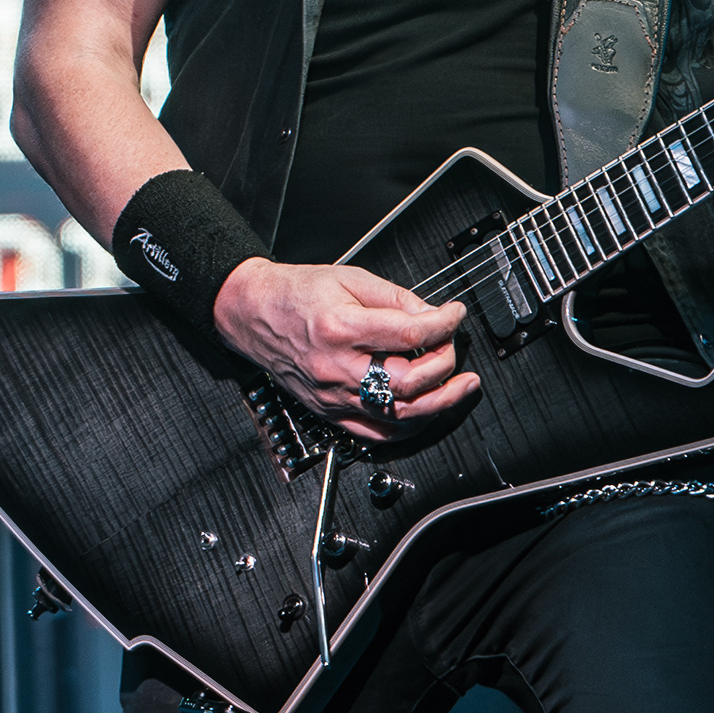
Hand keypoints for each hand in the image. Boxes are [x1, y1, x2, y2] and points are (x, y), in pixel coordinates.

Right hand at [212, 260, 478, 444]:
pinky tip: (426, 411)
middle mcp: (337, 366)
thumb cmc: (296, 294)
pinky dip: (408, 427)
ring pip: (398, 415)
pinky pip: (376, 433)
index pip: (409, 334)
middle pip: (408, 382)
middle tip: (455, 350)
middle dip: (444, 366)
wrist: (253, 312)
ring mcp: (332, 395)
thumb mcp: (349, 279)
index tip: (455, 315)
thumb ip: (394, 298)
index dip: (443, 325)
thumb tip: (432, 316)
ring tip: (461, 387)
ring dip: (439, 403)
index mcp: (341, 327)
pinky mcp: (329, 411)